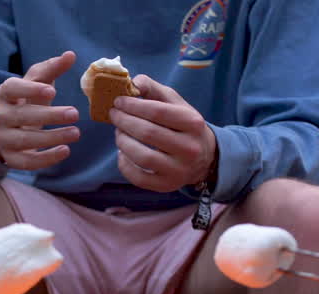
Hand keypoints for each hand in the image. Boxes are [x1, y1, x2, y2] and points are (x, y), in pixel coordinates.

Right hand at [0, 51, 80, 169]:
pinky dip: (47, 158)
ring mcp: (4, 139)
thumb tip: (70, 55)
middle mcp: (1, 116)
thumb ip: (51, 69)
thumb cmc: (25, 102)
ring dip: (52, 137)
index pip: (12, 89)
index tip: (52, 91)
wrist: (3, 131)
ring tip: (75, 132)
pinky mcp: (11, 158)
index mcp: (6, 94)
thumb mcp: (35, 84)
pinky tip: (65, 150)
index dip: (30, 90)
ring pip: (26, 140)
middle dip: (49, 115)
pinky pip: (27, 162)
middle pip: (22, 116)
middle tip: (75, 113)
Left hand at [110, 75, 217, 192]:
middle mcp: (189, 148)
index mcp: (193, 123)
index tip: (118, 101)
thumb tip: (133, 82)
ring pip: (142, 156)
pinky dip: (124, 164)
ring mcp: (179, 170)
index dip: (133, 105)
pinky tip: (123, 153)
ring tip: (118, 133)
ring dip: (123, 142)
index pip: (158, 112)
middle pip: (148, 133)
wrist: (204, 158)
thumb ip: (154, 89)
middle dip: (124, 122)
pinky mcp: (167, 185)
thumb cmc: (183, 125)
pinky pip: (139, 177)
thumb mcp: (176, 104)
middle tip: (114, 115)